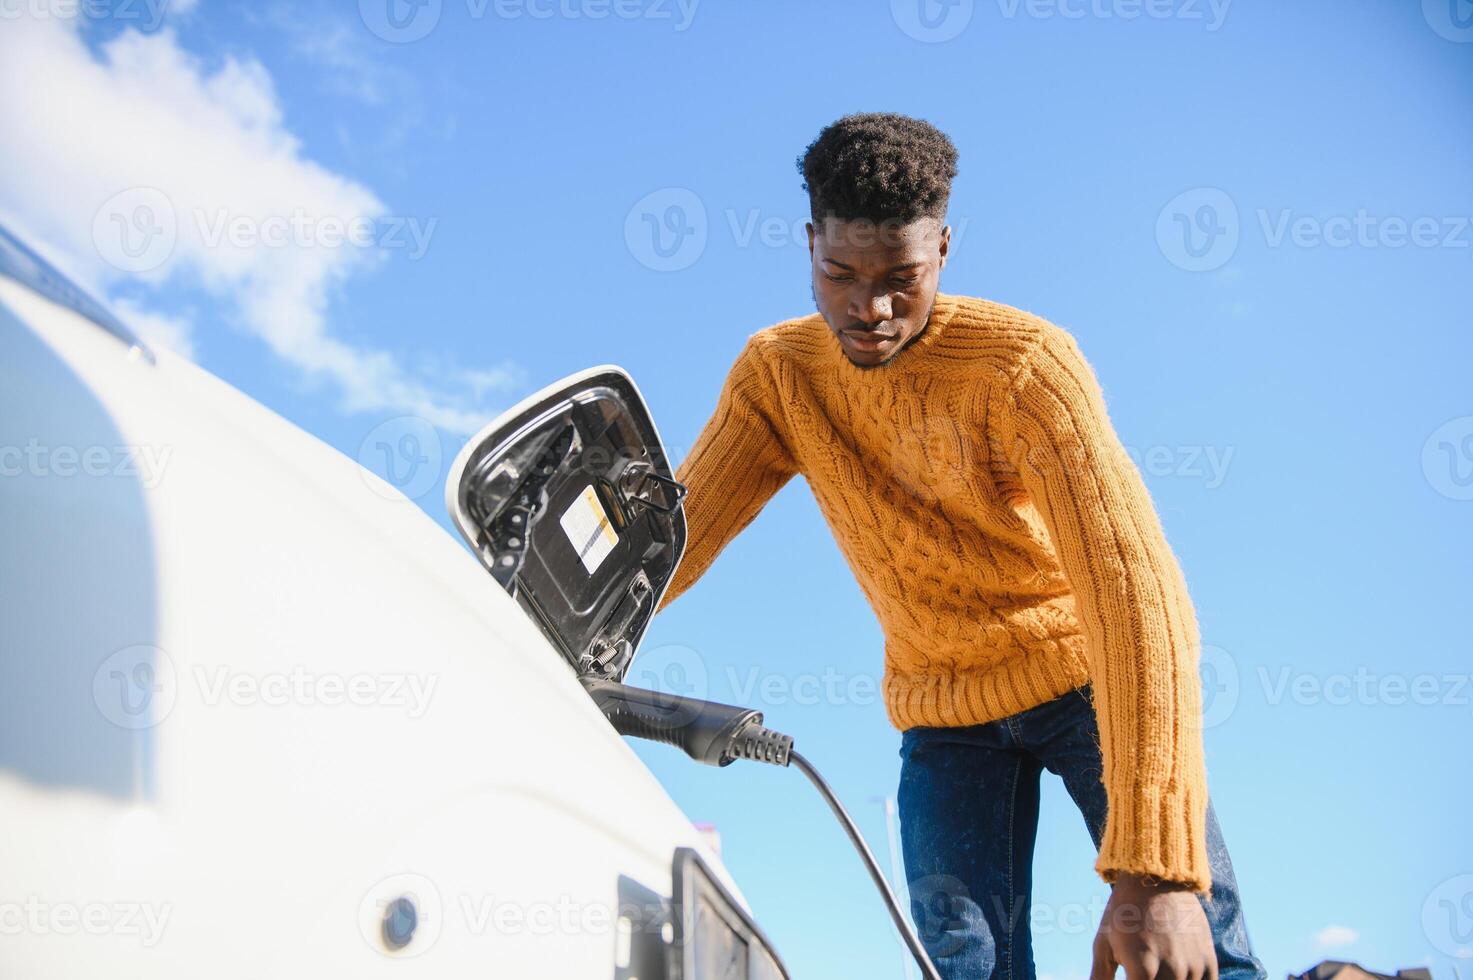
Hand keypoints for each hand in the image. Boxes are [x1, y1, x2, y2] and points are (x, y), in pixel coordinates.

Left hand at [1090, 872, 1217, 979]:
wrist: (1157, 879)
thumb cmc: (1123, 913)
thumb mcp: (1103, 945)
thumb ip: (1100, 976)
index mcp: (1142, 968)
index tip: (1131, 976)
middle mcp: (1171, 971)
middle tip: (1144, 971)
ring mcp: (1193, 967)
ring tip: (1155, 967)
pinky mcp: (1209, 962)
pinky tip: (1175, 973)